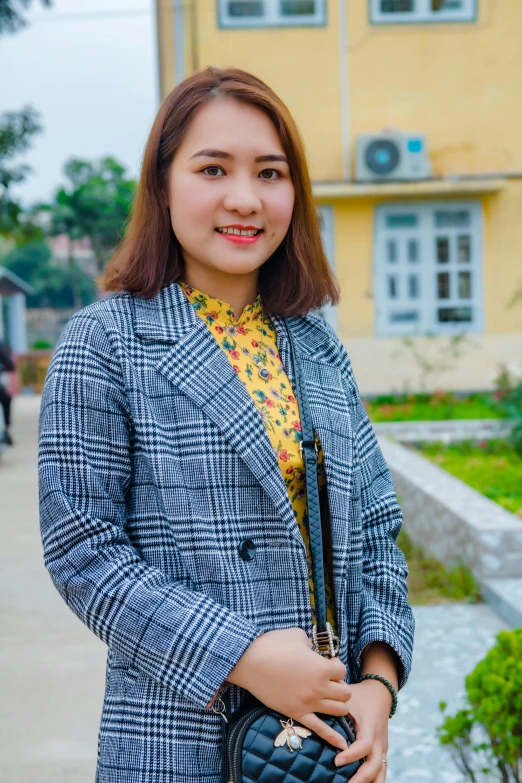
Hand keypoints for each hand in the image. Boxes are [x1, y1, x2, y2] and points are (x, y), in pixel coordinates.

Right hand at [228, 627, 351, 749]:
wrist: (250, 662)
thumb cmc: (273, 645)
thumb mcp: (297, 635)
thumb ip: (310, 643)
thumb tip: (312, 649)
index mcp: (321, 667)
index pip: (342, 670)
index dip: (337, 665)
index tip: (328, 661)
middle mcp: (319, 688)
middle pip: (346, 693)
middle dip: (340, 685)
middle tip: (329, 680)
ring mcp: (309, 703)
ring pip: (339, 711)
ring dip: (339, 704)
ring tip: (330, 698)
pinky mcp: (296, 713)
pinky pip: (320, 730)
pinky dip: (333, 737)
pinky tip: (343, 746)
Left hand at [333, 679, 390, 782]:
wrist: (380, 692)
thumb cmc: (360, 696)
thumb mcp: (349, 699)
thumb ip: (335, 708)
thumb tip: (314, 711)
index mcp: (370, 726)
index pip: (364, 745)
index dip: (352, 755)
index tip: (336, 761)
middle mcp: (378, 739)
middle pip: (375, 764)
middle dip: (361, 778)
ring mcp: (382, 747)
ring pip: (381, 771)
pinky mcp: (382, 751)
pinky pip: (381, 769)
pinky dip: (374, 780)